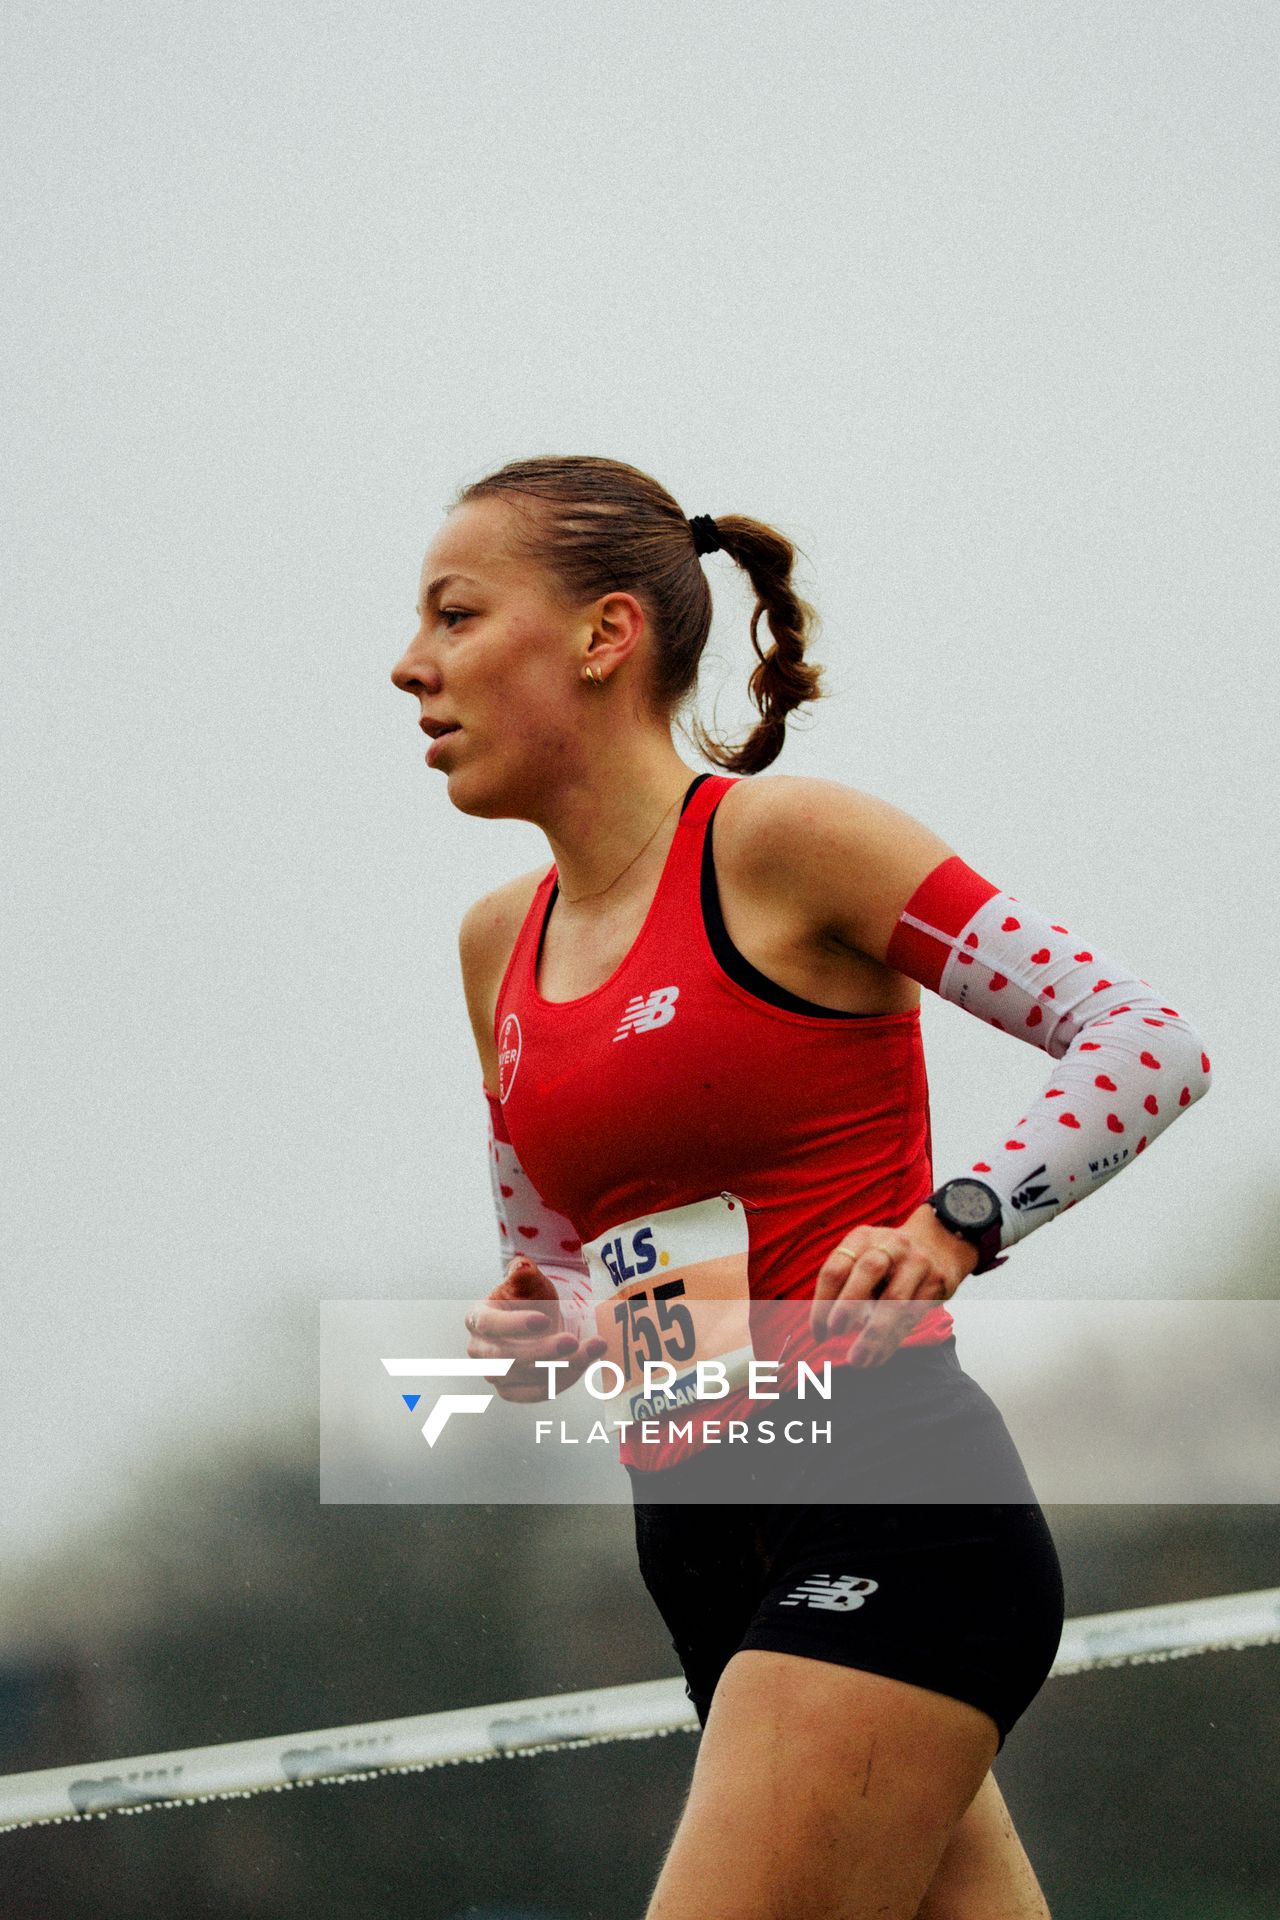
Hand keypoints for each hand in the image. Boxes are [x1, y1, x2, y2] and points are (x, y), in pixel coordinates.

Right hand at [464, 1255, 607, 1402]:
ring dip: (561, 1367)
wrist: (542, 1320)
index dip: (514, 1325)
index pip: (488, 1325)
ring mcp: (494, 1374)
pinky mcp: (513, 1391)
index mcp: (477, 1318)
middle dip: (542, 1351)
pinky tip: (585, 1362)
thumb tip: (522, 1266)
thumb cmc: (530, 1298)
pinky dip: (562, 1380)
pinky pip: (537, 1393)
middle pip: (505, 1359)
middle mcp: (479, 1350)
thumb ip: (524, 1272)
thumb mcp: (530, 1281)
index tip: (545, 1319)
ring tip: (592, 1348)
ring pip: (525, 1378)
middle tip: (572, 1340)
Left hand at [809, 1203, 978, 1368]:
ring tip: (857, 1360)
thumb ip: (843, 1286)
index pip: (836, 1268)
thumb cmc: (886, 1261)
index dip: (822, 1303)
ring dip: (873, 1334)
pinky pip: (912, 1315)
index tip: (819, 1334)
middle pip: (868, 1269)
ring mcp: (916, 1261)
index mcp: (862, 1238)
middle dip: (849, 1303)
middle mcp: (890, 1244)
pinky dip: (892, 1340)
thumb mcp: (862, 1258)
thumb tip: (821, 1329)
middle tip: (835, 1332)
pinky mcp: (936, 1281)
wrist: (939, 1244)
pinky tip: (877, 1357)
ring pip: (895, 1300)